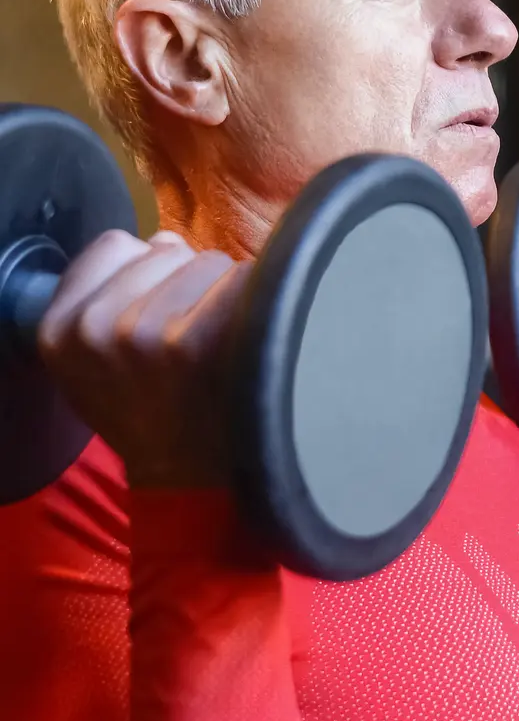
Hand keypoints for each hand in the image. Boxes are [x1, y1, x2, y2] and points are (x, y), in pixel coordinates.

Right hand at [36, 230, 251, 489]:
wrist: (189, 480)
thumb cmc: (152, 412)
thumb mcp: (100, 359)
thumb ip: (115, 292)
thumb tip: (165, 239)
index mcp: (59, 330)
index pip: (114, 245)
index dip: (148, 268)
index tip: (158, 307)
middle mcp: (94, 328)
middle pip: (167, 249)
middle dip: (188, 281)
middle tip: (192, 338)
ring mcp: (144, 333)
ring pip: (209, 262)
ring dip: (224, 292)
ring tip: (219, 345)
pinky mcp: (195, 341)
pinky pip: (244, 280)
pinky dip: (258, 302)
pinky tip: (248, 343)